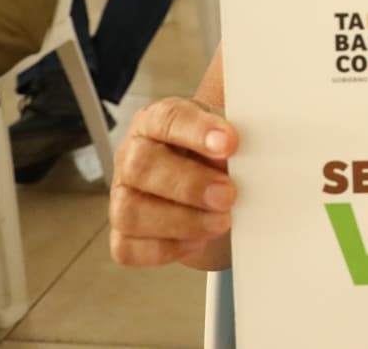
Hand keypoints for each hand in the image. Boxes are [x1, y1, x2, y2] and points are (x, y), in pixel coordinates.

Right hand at [110, 97, 239, 266]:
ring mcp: (122, 196)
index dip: (197, 131)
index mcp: (156, 121)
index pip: (167, 118)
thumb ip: (231, 143)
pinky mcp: (123, 234)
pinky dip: (166, 248)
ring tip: (220, 221)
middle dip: (190, 184)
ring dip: (182, 221)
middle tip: (228, 194)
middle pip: (142, 166)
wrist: (209, 186)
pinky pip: (129, 248)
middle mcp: (132, 155)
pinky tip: (198, 240)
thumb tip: (246, 159)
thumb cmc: (213, 154)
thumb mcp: (225, 137)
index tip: (230, 144)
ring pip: (130, 211)